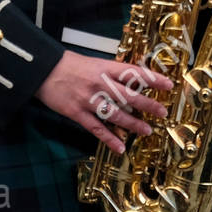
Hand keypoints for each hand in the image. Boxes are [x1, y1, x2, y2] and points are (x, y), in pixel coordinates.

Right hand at [35, 52, 173, 154]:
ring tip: (147, 131)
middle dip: (148, 105)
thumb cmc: (68, 65)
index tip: (169, 84)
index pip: (133, 73)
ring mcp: (89, 100)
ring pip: (116, 115)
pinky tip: (120, 147)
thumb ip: (111, 73)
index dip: (153, 79)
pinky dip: (109, 139)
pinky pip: (97, 129)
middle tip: (162, 112)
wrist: (42, 70)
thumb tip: (132, 83)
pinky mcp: (77, 113)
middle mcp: (99, 84)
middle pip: (129, 96)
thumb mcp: (93, 63)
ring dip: (133, 124)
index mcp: (104, 68)